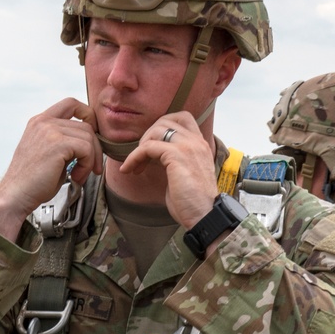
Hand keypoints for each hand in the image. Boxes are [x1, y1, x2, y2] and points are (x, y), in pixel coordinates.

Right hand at [0, 98, 101, 241]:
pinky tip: (76, 176)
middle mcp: (44, 122)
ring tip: (78, 175)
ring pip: (89, 138)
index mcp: (40, 122)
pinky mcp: (57, 143)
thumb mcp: (49, 153)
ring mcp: (49, 131)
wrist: (16, 195)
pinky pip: (86, 149)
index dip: (88, 116)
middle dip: (95, 149)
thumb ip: (65, 141)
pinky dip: (87, 165)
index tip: (93, 137)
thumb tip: (92, 141)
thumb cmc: (34, 181)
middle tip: (92, 168)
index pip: (71, 103)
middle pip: (86, 126)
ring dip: (90, 160)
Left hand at [117, 111, 218, 229]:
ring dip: (140, 147)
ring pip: (156, 131)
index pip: (182, 118)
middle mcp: (196, 141)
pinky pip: (148, 147)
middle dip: (148, 135)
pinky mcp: (176, 156)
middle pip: (166, 120)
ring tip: (135, 165)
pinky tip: (129, 170)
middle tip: (141, 156)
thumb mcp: (186, 174)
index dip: (163, 126)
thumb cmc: (194, 202)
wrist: (205, 215)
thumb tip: (154, 156)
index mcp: (201, 145)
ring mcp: (188, 147)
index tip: (152, 146)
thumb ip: (175, 161)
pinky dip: (134, 157)